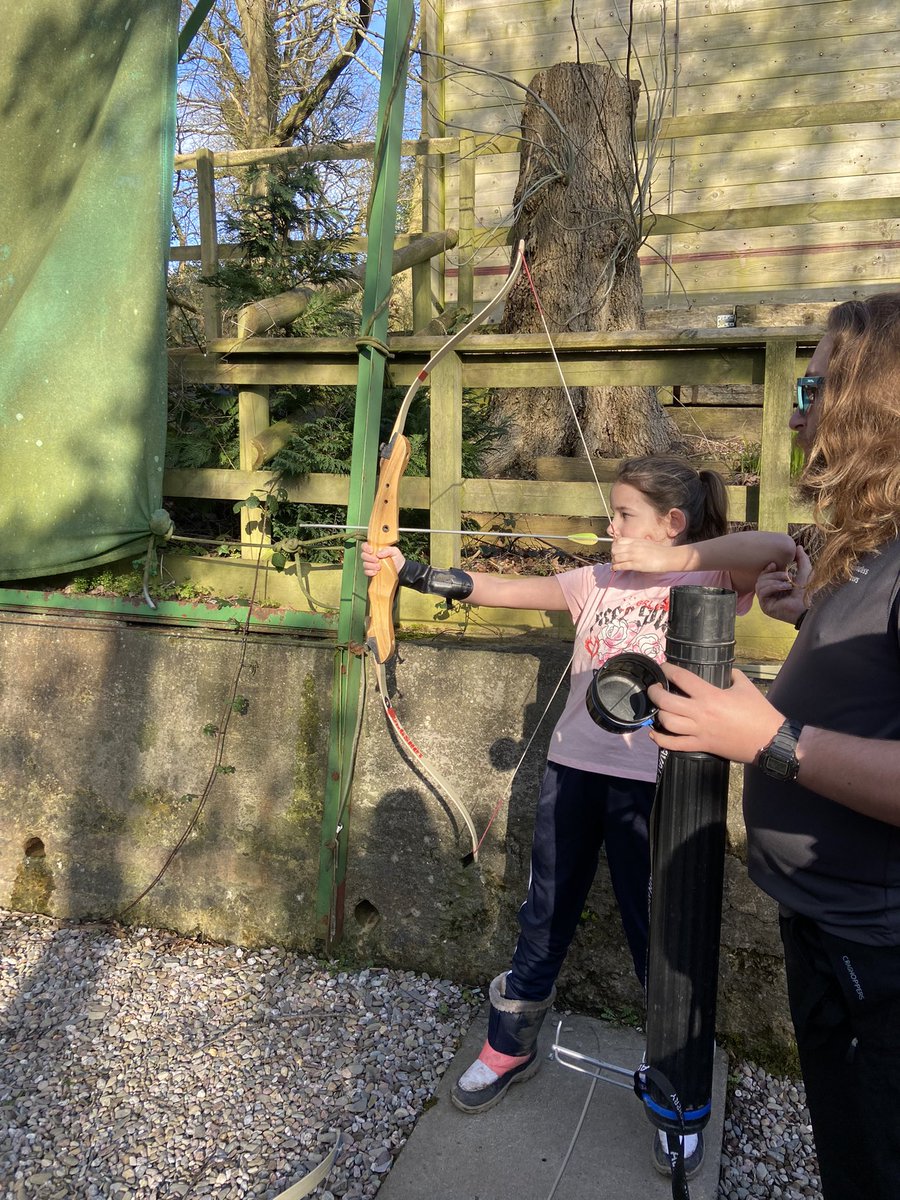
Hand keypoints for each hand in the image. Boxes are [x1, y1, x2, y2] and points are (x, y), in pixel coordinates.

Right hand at [361, 541, 404, 577]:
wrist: (401, 570)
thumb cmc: (397, 559)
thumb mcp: (395, 551)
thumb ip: (388, 550)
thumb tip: (379, 553)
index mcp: (375, 549)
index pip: (365, 546)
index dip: (366, 547)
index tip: (371, 550)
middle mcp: (371, 556)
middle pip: (363, 555)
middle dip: (369, 558)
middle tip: (377, 560)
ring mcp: (371, 564)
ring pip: (365, 564)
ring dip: (371, 566)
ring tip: (379, 567)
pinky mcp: (372, 572)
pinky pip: (366, 572)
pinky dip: (370, 572)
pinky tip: (375, 572)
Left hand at [610, 538, 676, 572]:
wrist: (667, 557)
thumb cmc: (659, 551)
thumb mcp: (646, 543)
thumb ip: (636, 544)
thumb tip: (628, 548)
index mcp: (635, 541)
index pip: (618, 540)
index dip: (614, 546)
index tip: (616, 550)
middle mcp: (633, 547)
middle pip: (615, 549)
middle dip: (613, 554)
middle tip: (615, 558)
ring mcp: (634, 556)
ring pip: (616, 557)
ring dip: (614, 561)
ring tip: (616, 564)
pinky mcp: (636, 565)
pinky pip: (621, 566)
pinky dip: (615, 568)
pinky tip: (615, 569)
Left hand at [647, 663, 782, 762]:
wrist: (769, 740)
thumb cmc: (759, 712)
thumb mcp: (745, 686)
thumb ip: (732, 675)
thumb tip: (724, 670)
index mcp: (711, 695)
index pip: (682, 678)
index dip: (668, 670)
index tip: (663, 667)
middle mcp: (701, 713)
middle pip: (667, 702)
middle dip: (655, 693)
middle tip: (654, 688)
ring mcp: (699, 731)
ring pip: (667, 723)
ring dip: (658, 714)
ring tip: (658, 708)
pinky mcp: (702, 746)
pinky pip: (675, 745)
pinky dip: (661, 740)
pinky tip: (654, 734)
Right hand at [755, 545, 810, 624]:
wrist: (809, 605)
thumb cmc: (808, 590)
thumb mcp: (805, 571)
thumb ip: (802, 559)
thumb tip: (798, 546)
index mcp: (776, 586)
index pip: (763, 575)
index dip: (766, 569)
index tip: (774, 564)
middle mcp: (769, 594)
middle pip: (760, 578)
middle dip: (773, 574)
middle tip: (787, 576)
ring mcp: (766, 601)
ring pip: (759, 584)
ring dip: (774, 580)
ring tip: (788, 583)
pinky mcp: (765, 607)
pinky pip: (761, 592)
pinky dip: (773, 587)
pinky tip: (784, 588)